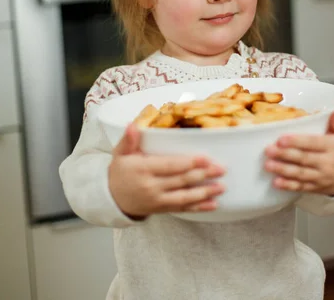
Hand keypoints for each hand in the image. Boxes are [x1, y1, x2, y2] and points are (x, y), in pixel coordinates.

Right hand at [108, 124, 225, 217]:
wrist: (112, 199)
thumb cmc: (120, 171)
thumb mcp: (120, 153)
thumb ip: (128, 139)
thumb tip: (133, 125)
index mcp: (143, 169)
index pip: (169, 166)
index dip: (188, 163)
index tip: (205, 158)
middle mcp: (151, 187)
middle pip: (181, 181)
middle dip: (203, 175)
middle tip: (221, 169)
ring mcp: (158, 200)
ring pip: (184, 197)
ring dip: (205, 193)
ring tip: (222, 187)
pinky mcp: (162, 209)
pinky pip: (183, 209)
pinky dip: (199, 208)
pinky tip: (213, 204)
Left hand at [264, 107, 333, 195]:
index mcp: (333, 147)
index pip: (314, 143)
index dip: (297, 142)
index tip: (281, 139)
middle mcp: (327, 163)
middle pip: (304, 159)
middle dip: (285, 155)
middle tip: (268, 150)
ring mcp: (321, 177)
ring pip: (301, 174)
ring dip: (283, 170)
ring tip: (268, 165)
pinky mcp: (316, 188)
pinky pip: (301, 187)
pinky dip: (288, 186)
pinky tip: (276, 183)